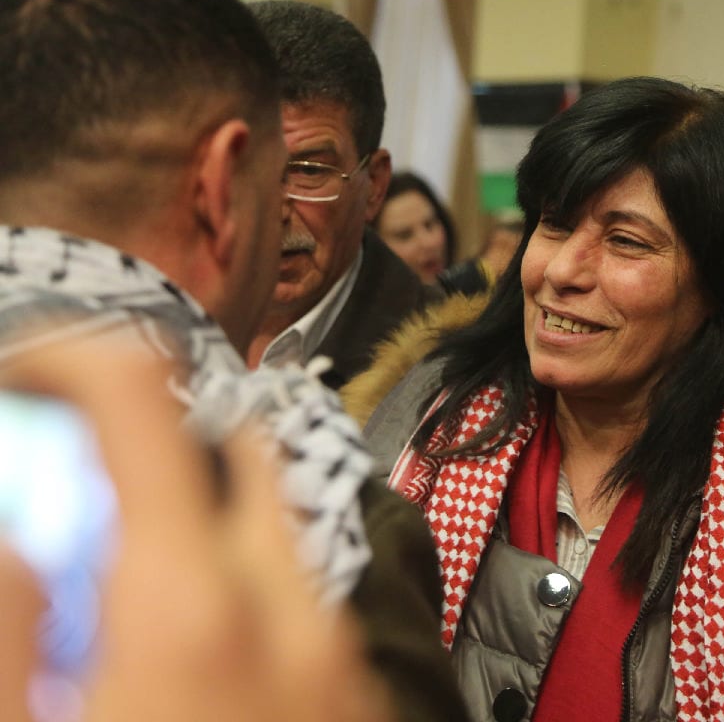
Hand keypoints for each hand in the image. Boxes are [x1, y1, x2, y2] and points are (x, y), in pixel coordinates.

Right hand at [0, 339, 391, 721]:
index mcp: (190, 613)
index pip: (145, 400)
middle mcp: (291, 618)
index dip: (75, 360)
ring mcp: (343, 666)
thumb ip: (9, 631)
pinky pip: (308, 613)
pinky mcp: (364, 706)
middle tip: (78, 506)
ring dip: (206, 531)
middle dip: (155, 450)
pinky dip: (251, 600)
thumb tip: (14, 541)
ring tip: (125, 608)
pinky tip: (197, 676)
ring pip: (278, 539)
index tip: (31, 376)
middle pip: (239, 453)